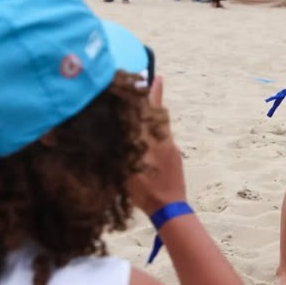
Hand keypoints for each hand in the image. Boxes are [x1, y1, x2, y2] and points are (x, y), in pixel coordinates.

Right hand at [126, 77, 186, 215]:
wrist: (169, 207)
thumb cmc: (143, 192)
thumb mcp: (124, 172)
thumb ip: (118, 153)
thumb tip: (109, 137)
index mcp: (148, 141)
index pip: (145, 112)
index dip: (145, 95)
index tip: (146, 78)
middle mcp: (161, 139)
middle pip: (157, 112)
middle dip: (155, 95)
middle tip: (157, 77)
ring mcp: (171, 146)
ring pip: (162, 123)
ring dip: (157, 109)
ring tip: (155, 95)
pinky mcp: (175, 154)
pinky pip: (166, 134)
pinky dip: (159, 127)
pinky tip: (154, 126)